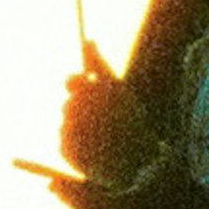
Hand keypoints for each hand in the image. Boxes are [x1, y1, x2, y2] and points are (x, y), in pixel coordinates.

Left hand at [56, 45, 161, 184]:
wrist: (144, 167)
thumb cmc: (134, 125)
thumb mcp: (119, 91)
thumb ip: (99, 64)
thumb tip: (87, 40)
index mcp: (94, 91)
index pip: (72, 83)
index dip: (78, 90)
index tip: (89, 100)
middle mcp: (81, 107)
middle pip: (68, 105)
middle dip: (82, 113)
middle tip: (104, 127)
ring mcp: (72, 131)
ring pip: (65, 124)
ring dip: (79, 131)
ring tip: (103, 142)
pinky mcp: (67, 151)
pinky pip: (64, 144)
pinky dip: (76, 148)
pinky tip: (96, 153)